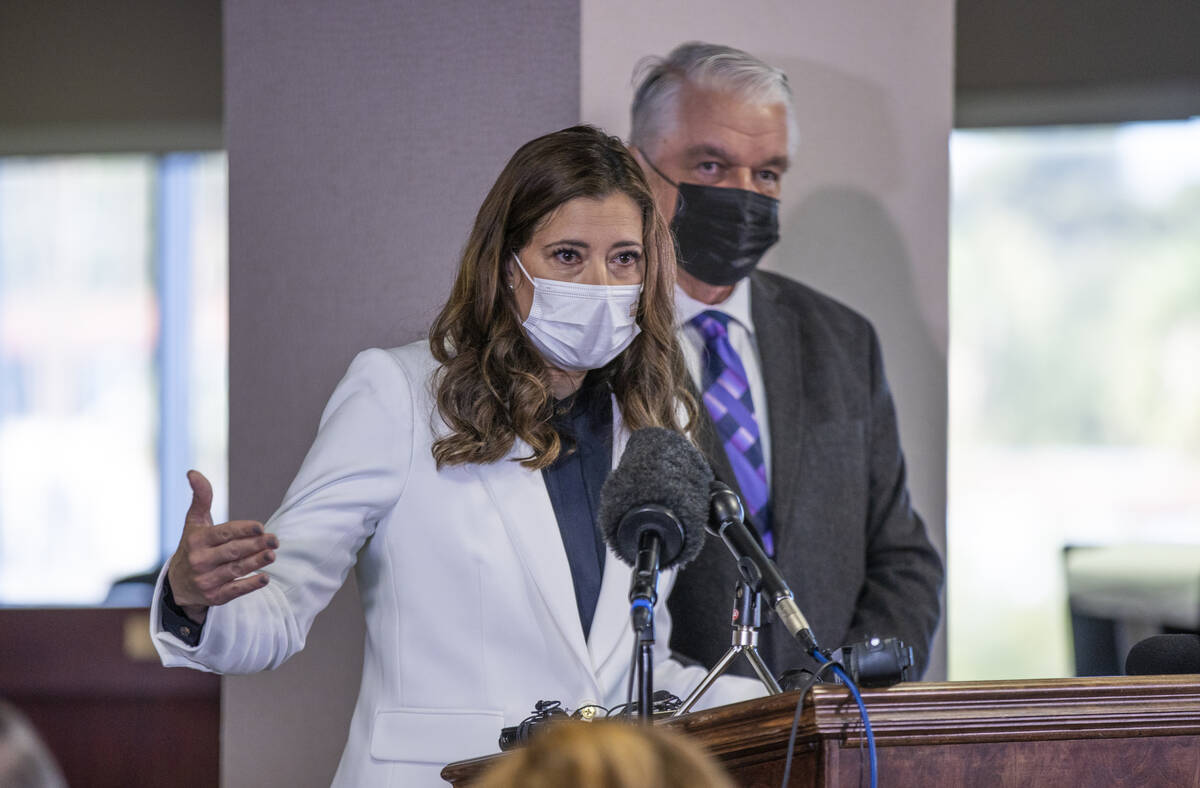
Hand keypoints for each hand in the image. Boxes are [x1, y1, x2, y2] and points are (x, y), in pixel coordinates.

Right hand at [166, 470, 278, 623]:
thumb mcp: (194, 522)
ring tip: (272, 555)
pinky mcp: (214, 597)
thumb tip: (193, 472)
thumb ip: (201, 497)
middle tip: (275, 540)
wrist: (178, 583)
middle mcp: (199, 560)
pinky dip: (249, 585)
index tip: (261, 527)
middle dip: (255, 545)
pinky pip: (234, 590)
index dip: (242, 530)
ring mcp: (206, 580)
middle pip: (233, 551)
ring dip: (255, 562)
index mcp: (196, 540)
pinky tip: (265, 578)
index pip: (223, 534)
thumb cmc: (193, 545)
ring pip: (235, 569)